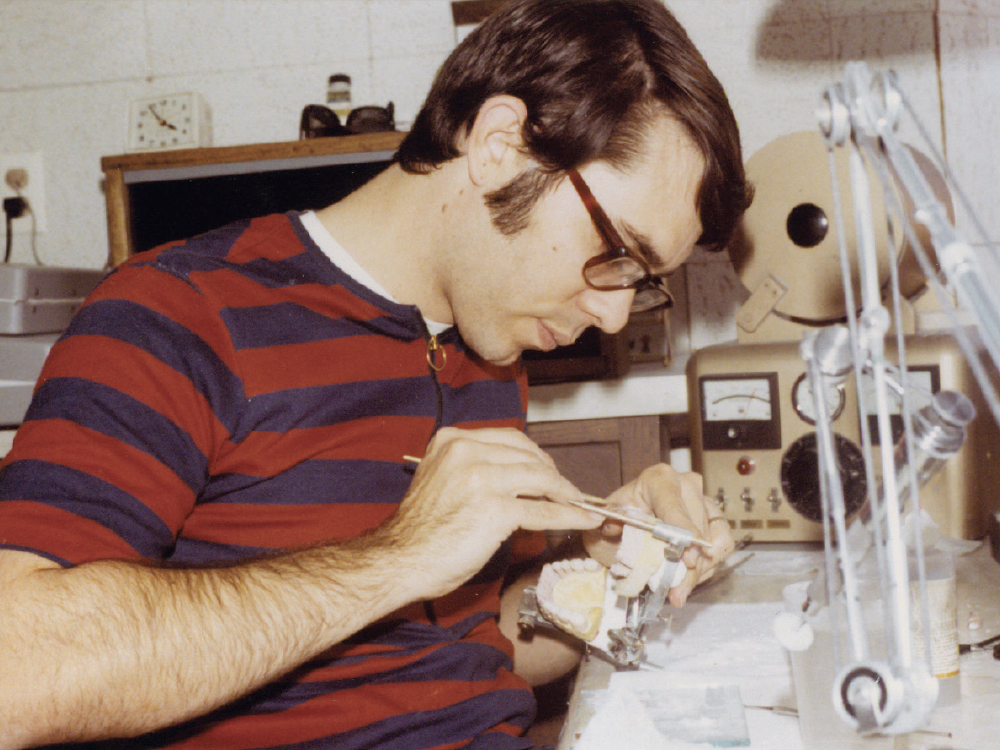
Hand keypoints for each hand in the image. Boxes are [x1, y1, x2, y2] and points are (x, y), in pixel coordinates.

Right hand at [384, 427, 603, 601]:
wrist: (399, 560)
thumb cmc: (420, 530)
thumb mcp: (442, 481)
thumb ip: (474, 469)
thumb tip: (521, 479)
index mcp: (451, 440)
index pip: (509, 439)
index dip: (535, 456)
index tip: (548, 470)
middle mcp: (466, 451)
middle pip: (528, 456)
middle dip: (552, 474)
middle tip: (566, 490)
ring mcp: (482, 478)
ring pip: (541, 479)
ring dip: (565, 493)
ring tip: (579, 504)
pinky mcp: (496, 509)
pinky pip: (543, 510)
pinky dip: (568, 515)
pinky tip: (581, 519)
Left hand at [582, 464, 733, 605]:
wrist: (625, 523)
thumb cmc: (616, 519)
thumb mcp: (604, 520)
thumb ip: (604, 520)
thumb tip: (606, 523)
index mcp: (659, 479)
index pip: (673, 505)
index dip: (682, 532)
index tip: (687, 559)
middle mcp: (687, 485)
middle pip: (697, 528)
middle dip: (688, 566)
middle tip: (677, 592)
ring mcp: (704, 501)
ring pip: (714, 540)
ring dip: (698, 572)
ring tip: (679, 591)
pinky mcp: (715, 519)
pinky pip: (723, 545)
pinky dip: (707, 566)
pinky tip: (688, 578)